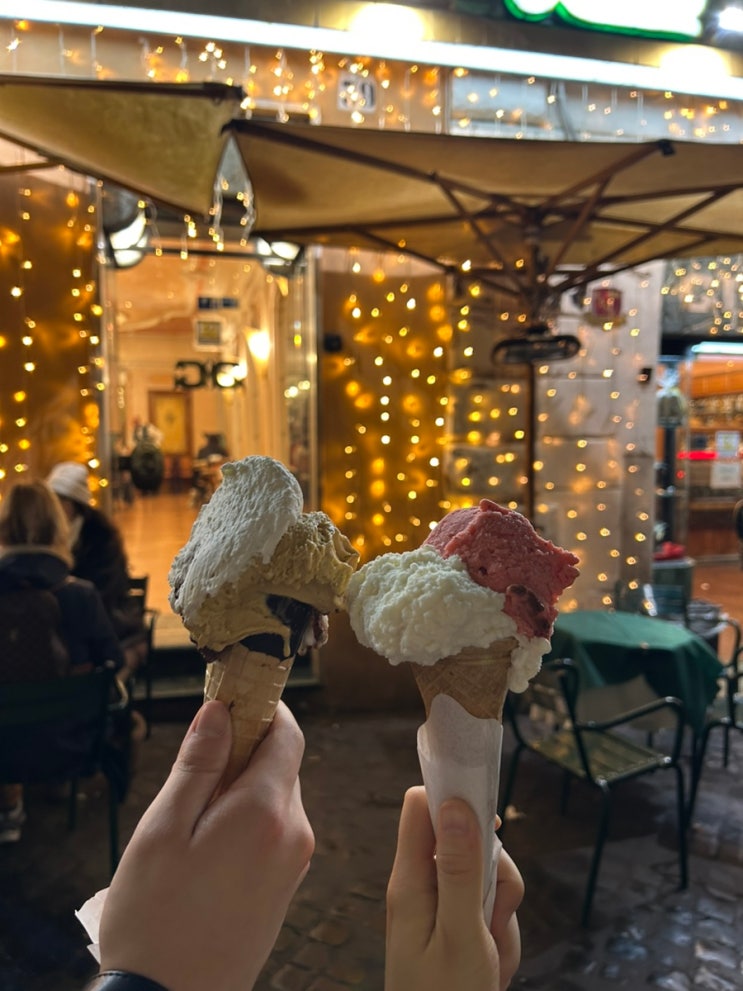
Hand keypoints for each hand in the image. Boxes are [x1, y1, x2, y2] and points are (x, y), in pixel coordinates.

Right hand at [98, 700, 313, 990]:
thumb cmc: (155, 919)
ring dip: (240, 791)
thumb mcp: (164, 830)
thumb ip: (198, 764)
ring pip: (275, 798)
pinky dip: (246, 821)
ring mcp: (294, 864)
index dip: (262, 708)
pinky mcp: (285, 887)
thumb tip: (220, 710)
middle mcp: (294, 833)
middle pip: (280, 765)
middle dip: (242, 753)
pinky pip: (273, 831)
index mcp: (267, 811)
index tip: (230, 700)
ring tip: (190, 824)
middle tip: (191, 774)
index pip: (287, 734)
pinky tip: (205, 851)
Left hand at [385, 786, 522, 990]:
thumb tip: (454, 803)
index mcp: (409, 880)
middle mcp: (421, 885)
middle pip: (467, 838)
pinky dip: (500, 934)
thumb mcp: (461, 935)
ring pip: (487, 875)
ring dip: (502, 912)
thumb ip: (460, 869)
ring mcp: (440, 905)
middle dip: (496, 874)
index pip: (421, 805)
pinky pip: (490, 908)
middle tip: (493, 918)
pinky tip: (493, 965)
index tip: (491, 818)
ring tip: (491, 956)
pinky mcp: (457, 924)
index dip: (454, 799)